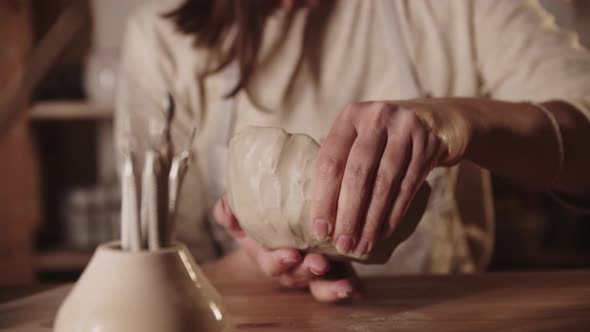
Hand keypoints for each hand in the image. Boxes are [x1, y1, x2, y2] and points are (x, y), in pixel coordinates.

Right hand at [214, 196, 362, 301]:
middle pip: (298, 276)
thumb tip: (227, 211)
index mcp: (268, 255)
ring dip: (332, 288)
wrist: (282, 216)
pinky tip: (360, 289)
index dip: (279, 261)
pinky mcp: (335, 269)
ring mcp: (314, 271)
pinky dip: (351, 288)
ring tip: (346, 285)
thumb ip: (229, 209)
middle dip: (308, 272)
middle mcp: (292, 267)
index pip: (271, 263)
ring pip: (320, 286)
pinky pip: (342, 283)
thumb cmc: (261, 215)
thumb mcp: (243, 210)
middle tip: (319, 264)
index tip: (290, 254)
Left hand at [311, 100, 468, 255]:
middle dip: (348, 215)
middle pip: (358, 175)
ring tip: (361, 246)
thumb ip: (339, 163)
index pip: (330, 161)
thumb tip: (320, 218)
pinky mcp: (428, 145)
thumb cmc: (381, 137)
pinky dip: (393, 215)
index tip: (320, 230)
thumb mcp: (358, 136)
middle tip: (342, 245)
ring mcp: (405, 129)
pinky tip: (382, 234)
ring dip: (371, 221)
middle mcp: (377, 118)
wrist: (432, 120)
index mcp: (350, 116)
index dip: (324, 199)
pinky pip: (407, 188)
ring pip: (384, 184)